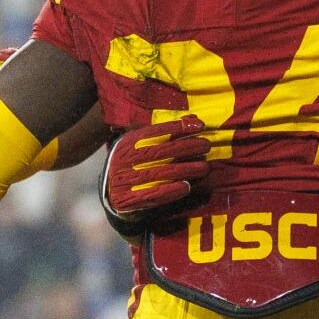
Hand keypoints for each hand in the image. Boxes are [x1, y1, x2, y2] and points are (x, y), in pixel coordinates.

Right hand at [102, 115, 210, 238]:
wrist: (112, 193)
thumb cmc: (135, 164)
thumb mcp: (144, 146)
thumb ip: (167, 134)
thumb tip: (192, 119)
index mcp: (127, 143)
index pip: (155, 132)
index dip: (179, 127)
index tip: (200, 126)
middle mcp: (124, 159)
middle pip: (160, 151)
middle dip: (186, 147)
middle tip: (206, 145)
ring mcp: (123, 180)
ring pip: (159, 173)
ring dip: (185, 169)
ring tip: (204, 167)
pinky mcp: (126, 199)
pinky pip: (152, 195)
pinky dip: (171, 191)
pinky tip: (187, 186)